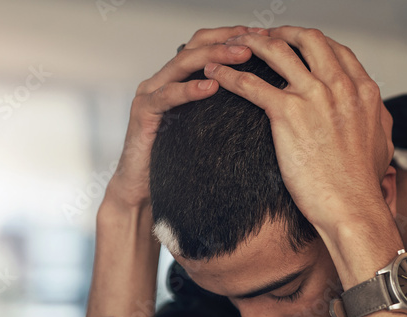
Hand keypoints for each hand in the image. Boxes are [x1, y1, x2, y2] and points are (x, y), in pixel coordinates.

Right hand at [104, 26, 264, 213]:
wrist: (144, 189)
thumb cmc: (176, 160)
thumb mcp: (206, 129)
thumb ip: (222, 110)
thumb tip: (263, 102)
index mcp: (178, 80)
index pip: (205, 45)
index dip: (232, 36)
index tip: (262, 36)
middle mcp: (163, 80)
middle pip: (195, 46)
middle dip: (227, 40)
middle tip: (257, 40)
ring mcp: (150, 94)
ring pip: (182, 64)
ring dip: (214, 57)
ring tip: (241, 56)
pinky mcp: (143, 113)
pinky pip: (167, 96)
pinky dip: (189, 89)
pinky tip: (210, 86)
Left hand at [205, 27, 395, 239]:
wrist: (351, 206)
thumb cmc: (363, 184)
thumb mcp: (382, 142)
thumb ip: (376, 119)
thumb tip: (375, 113)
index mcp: (363, 90)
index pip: (336, 49)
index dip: (313, 43)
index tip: (298, 45)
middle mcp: (339, 86)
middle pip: (307, 39)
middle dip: (283, 32)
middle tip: (266, 38)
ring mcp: (313, 96)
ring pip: (276, 51)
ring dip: (252, 43)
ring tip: (235, 45)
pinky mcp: (287, 113)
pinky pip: (250, 83)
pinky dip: (230, 74)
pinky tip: (217, 72)